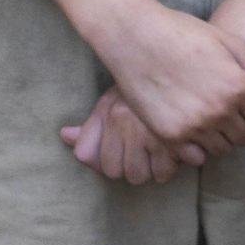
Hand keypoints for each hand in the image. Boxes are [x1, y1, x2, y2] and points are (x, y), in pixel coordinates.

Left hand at [60, 84, 190, 185]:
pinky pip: (164, 173)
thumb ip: (90, 125)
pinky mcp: (174, 142)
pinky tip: (174, 150)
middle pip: (118, 171)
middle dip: (131, 164)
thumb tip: (65, 136)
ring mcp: (148, 133)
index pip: (96, 159)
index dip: (109, 158)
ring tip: (159, 149)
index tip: (123, 147)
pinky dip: (170, 167)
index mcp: (110, 112)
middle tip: (144, 148)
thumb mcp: (114, 100)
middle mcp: (125, 123)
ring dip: (150, 168)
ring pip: (140, 176)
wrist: (180, 68)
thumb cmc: (145, 90)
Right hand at [77, 0, 244, 158]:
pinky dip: (197, 147)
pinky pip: (196, 157)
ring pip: (222, 149)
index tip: (242, 101)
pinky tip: (189, 125)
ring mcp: (194, 126)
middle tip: (224, 107)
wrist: (136, 36)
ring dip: (220, 137)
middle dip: (241, 125)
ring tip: (207, 115)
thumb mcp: (229, 44)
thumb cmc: (183, 33)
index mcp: (237, 86)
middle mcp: (219, 110)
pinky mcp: (170, 137)